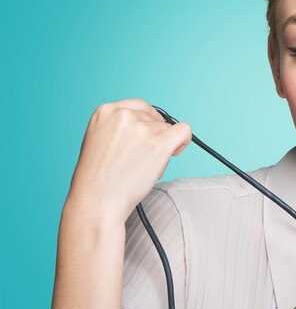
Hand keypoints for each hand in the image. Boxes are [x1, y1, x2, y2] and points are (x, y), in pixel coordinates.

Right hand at [66, 98, 191, 224]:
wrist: (96, 201)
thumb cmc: (97, 179)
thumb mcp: (98, 140)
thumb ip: (119, 128)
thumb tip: (150, 124)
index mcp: (105, 111)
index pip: (138, 106)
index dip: (148, 120)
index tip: (149, 133)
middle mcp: (123, 115)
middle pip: (154, 119)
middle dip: (153, 137)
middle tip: (141, 159)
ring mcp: (142, 128)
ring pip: (166, 129)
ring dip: (161, 147)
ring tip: (143, 168)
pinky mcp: (159, 143)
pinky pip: (184, 130)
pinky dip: (185, 140)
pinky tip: (176, 151)